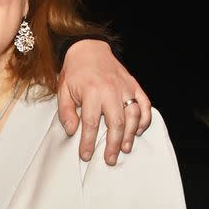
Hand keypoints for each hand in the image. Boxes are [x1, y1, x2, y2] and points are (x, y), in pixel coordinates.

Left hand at [57, 40, 151, 164]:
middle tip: (109, 159)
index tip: (86, 155)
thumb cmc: (76, 72)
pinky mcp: (134, 85)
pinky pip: (144, 104)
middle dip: (113, 144)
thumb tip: (72, 131)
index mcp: (92, 92)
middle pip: (115, 122)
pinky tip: (138, 131)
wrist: (89, 49)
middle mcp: (111, 90)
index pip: (91, 123)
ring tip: (125, 149)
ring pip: (133, 115)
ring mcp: (125, 87)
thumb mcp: (63, 91)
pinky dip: (144, 118)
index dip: (88, 142)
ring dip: (130, 134)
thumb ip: (66, 112)